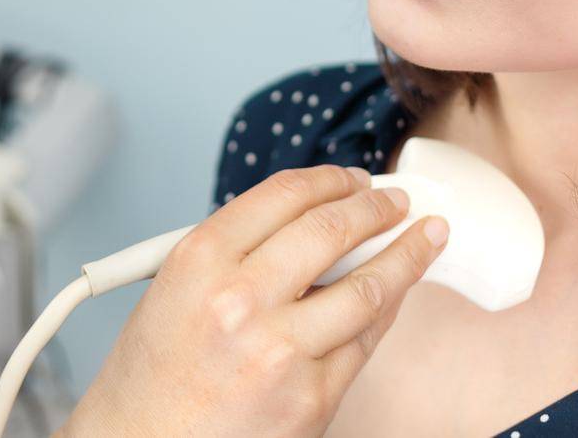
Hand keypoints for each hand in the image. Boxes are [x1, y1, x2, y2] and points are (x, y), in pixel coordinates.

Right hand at [60, 164, 448, 437]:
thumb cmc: (150, 377)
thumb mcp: (171, 288)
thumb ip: (233, 252)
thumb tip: (304, 224)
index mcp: (200, 261)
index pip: (284, 195)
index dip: (330, 179)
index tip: (352, 178)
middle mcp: (240, 299)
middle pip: (331, 230)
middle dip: (377, 207)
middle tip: (397, 201)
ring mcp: (280, 351)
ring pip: (367, 288)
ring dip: (407, 255)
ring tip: (427, 237)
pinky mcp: (311, 398)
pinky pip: (364, 343)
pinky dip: (385, 313)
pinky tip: (397, 296)